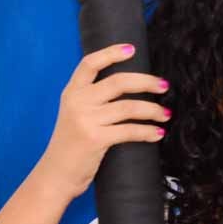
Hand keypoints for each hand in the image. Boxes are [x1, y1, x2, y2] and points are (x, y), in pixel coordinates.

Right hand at [34, 43, 170, 200]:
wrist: (56, 175)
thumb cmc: (71, 146)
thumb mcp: (74, 114)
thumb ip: (92, 99)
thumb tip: (128, 86)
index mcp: (72, 92)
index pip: (90, 63)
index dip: (111, 53)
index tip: (132, 49)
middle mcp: (78, 102)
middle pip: (118, 81)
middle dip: (146, 81)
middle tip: (164, 86)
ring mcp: (86, 120)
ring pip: (129, 107)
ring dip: (153, 109)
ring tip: (166, 114)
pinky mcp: (95, 139)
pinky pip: (130, 130)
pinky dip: (148, 131)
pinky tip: (158, 133)